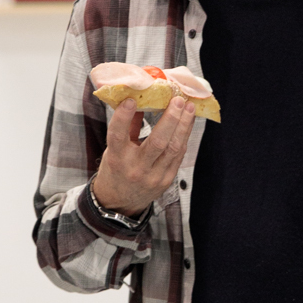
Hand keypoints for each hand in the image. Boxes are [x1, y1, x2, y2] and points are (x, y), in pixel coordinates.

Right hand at [91, 92, 195, 214]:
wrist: (120, 202)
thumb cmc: (116, 169)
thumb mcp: (113, 150)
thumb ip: (127, 127)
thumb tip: (139, 100)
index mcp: (117, 159)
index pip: (118, 135)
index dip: (123, 117)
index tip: (131, 99)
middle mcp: (136, 169)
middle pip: (157, 142)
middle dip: (170, 119)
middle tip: (177, 100)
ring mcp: (153, 177)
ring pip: (173, 148)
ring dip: (184, 126)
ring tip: (189, 107)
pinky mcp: (167, 181)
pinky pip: (178, 156)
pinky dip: (184, 137)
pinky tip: (187, 123)